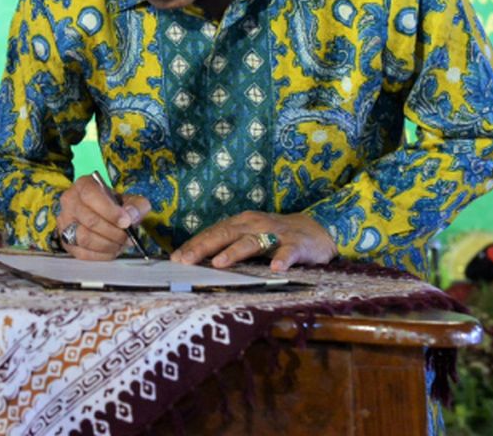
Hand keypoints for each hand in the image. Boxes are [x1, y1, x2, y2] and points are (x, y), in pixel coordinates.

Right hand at [55, 175, 150, 260]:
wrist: (103, 215)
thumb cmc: (114, 206)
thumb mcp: (130, 200)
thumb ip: (136, 205)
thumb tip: (131, 216)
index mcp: (83, 185)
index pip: (90, 196)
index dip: (109, 211)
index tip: (126, 222)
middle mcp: (69, 201)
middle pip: (89, 220)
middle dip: (113, 232)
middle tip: (127, 237)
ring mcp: (64, 222)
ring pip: (84, 237)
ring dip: (107, 244)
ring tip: (120, 244)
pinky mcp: (65, 241)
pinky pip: (82, 252)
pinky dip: (101, 255)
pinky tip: (111, 250)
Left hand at [169, 211, 336, 271]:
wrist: (316, 230)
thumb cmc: (275, 236)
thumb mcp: (249, 237)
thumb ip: (228, 246)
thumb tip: (197, 261)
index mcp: (240, 223)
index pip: (212, 232)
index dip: (194, 244)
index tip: (175, 258)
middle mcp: (254, 225)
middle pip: (225, 234)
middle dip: (204, 247)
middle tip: (186, 260)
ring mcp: (275, 234)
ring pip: (251, 242)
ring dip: (234, 252)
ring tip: (219, 263)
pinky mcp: (297, 244)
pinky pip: (288, 252)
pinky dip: (282, 260)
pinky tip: (275, 269)